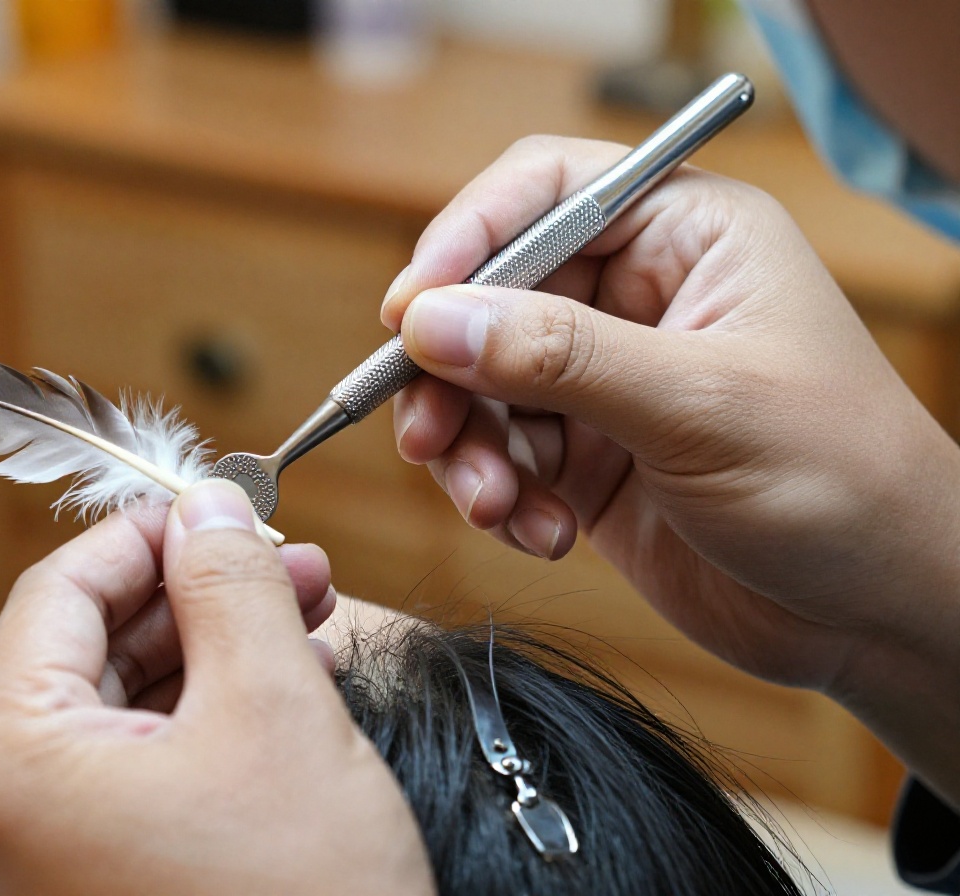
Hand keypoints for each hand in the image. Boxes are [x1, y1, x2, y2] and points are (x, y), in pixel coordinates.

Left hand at [0, 481, 432, 895]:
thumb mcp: (274, 714)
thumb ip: (230, 587)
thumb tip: (208, 501)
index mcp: (8, 762)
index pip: (54, 594)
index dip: (144, 533)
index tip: (221, 506)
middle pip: (83, 652)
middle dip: (192, 594)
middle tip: (287, 561)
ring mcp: (35, 870)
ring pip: (114, 717)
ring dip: (207, 656)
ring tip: (309, 616)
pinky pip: (127, 783)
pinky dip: (198, 729)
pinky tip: (283, 690)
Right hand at [382, 137, 959, 797]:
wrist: (879, 614)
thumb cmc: (842, 483)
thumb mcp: (700, 407)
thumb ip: (559, 357)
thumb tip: (430, 320)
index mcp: (687, 236)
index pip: (544, 193)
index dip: (467, 240)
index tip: (411, 312)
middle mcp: (637, 296)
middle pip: (489, 296)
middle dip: (450, 372)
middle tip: (429, 435)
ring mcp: (605, 379)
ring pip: (477, 383)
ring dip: (469, 448)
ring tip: (496, 505)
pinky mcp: (585, 455)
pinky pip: (497, 455)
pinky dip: (498, 497)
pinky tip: (545, 535)